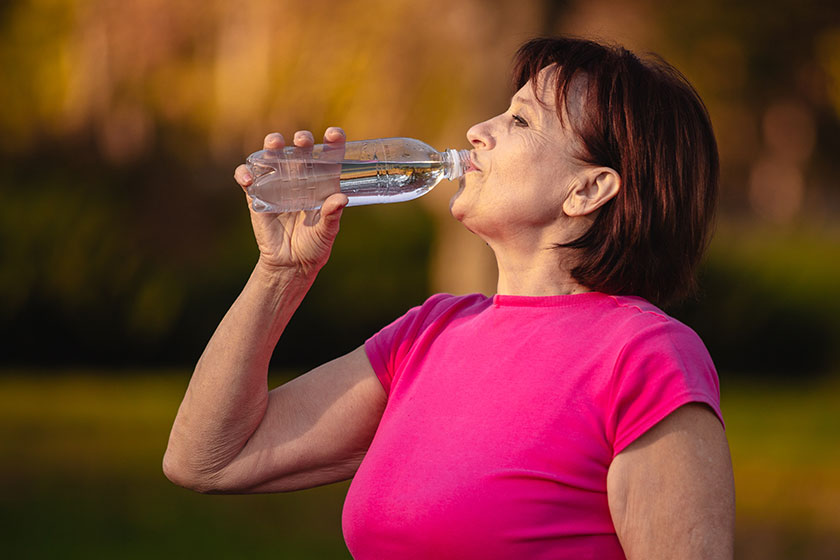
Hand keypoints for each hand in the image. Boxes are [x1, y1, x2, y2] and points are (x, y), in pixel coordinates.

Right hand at [234, 127, 348, 274]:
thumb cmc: (314, 246)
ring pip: (273, 157)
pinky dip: (244, 173)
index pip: (329, 157)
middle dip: (302, 141)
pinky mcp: (257, 195)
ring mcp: (278, 185)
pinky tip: (248, 177)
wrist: (291, 264)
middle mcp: (301, 179)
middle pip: (301, 152)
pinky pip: (248, 179)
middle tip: (302, 140)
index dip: (333, 142)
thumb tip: (340, 199)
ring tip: (274, 143)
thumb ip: (332, 216)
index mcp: (323, 184)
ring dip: (272, 146)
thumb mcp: (327, 233)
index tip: (334, 134)